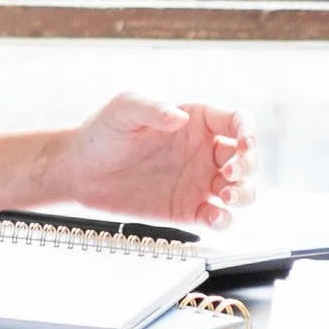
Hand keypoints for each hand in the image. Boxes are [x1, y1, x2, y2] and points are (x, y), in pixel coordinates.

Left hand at [49, 94, 255, 230]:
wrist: (79, 171)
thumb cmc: (101, 133)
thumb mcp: (123, 109)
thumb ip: (152, 108)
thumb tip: (178, 117)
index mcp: (195, 121)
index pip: (237, 121)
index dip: (248, 130)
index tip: (243, 142)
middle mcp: (203, 151)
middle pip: (247, 157)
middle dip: (249, 165)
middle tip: (230, 172)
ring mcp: (198, 182)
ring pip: (242, 189)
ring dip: (245, 194)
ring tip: (227, 195)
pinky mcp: (188, 210)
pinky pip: (218, 217)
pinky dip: (225, 220)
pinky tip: (215, 216)